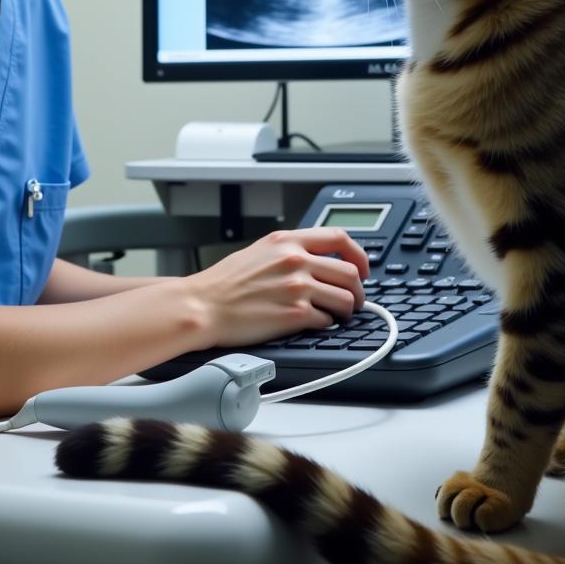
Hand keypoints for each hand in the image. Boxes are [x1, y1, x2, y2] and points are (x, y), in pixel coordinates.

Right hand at [185, 228, 367, 348]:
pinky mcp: (295, 314)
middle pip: (350, 273)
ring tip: (336, 316)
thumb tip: (315, 260)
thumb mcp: (259, 252)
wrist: (203, 305)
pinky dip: (326, 325)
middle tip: (351, 300)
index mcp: (287, 241)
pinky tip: (314, 325)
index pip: (339, 239)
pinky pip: (327, 321)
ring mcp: (297, 287)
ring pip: (345, 299)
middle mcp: (295, 260)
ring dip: (346, 311)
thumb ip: (289, 251)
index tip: (361, 268)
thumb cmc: (223, 283)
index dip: (359, 255)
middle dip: (356, 291)